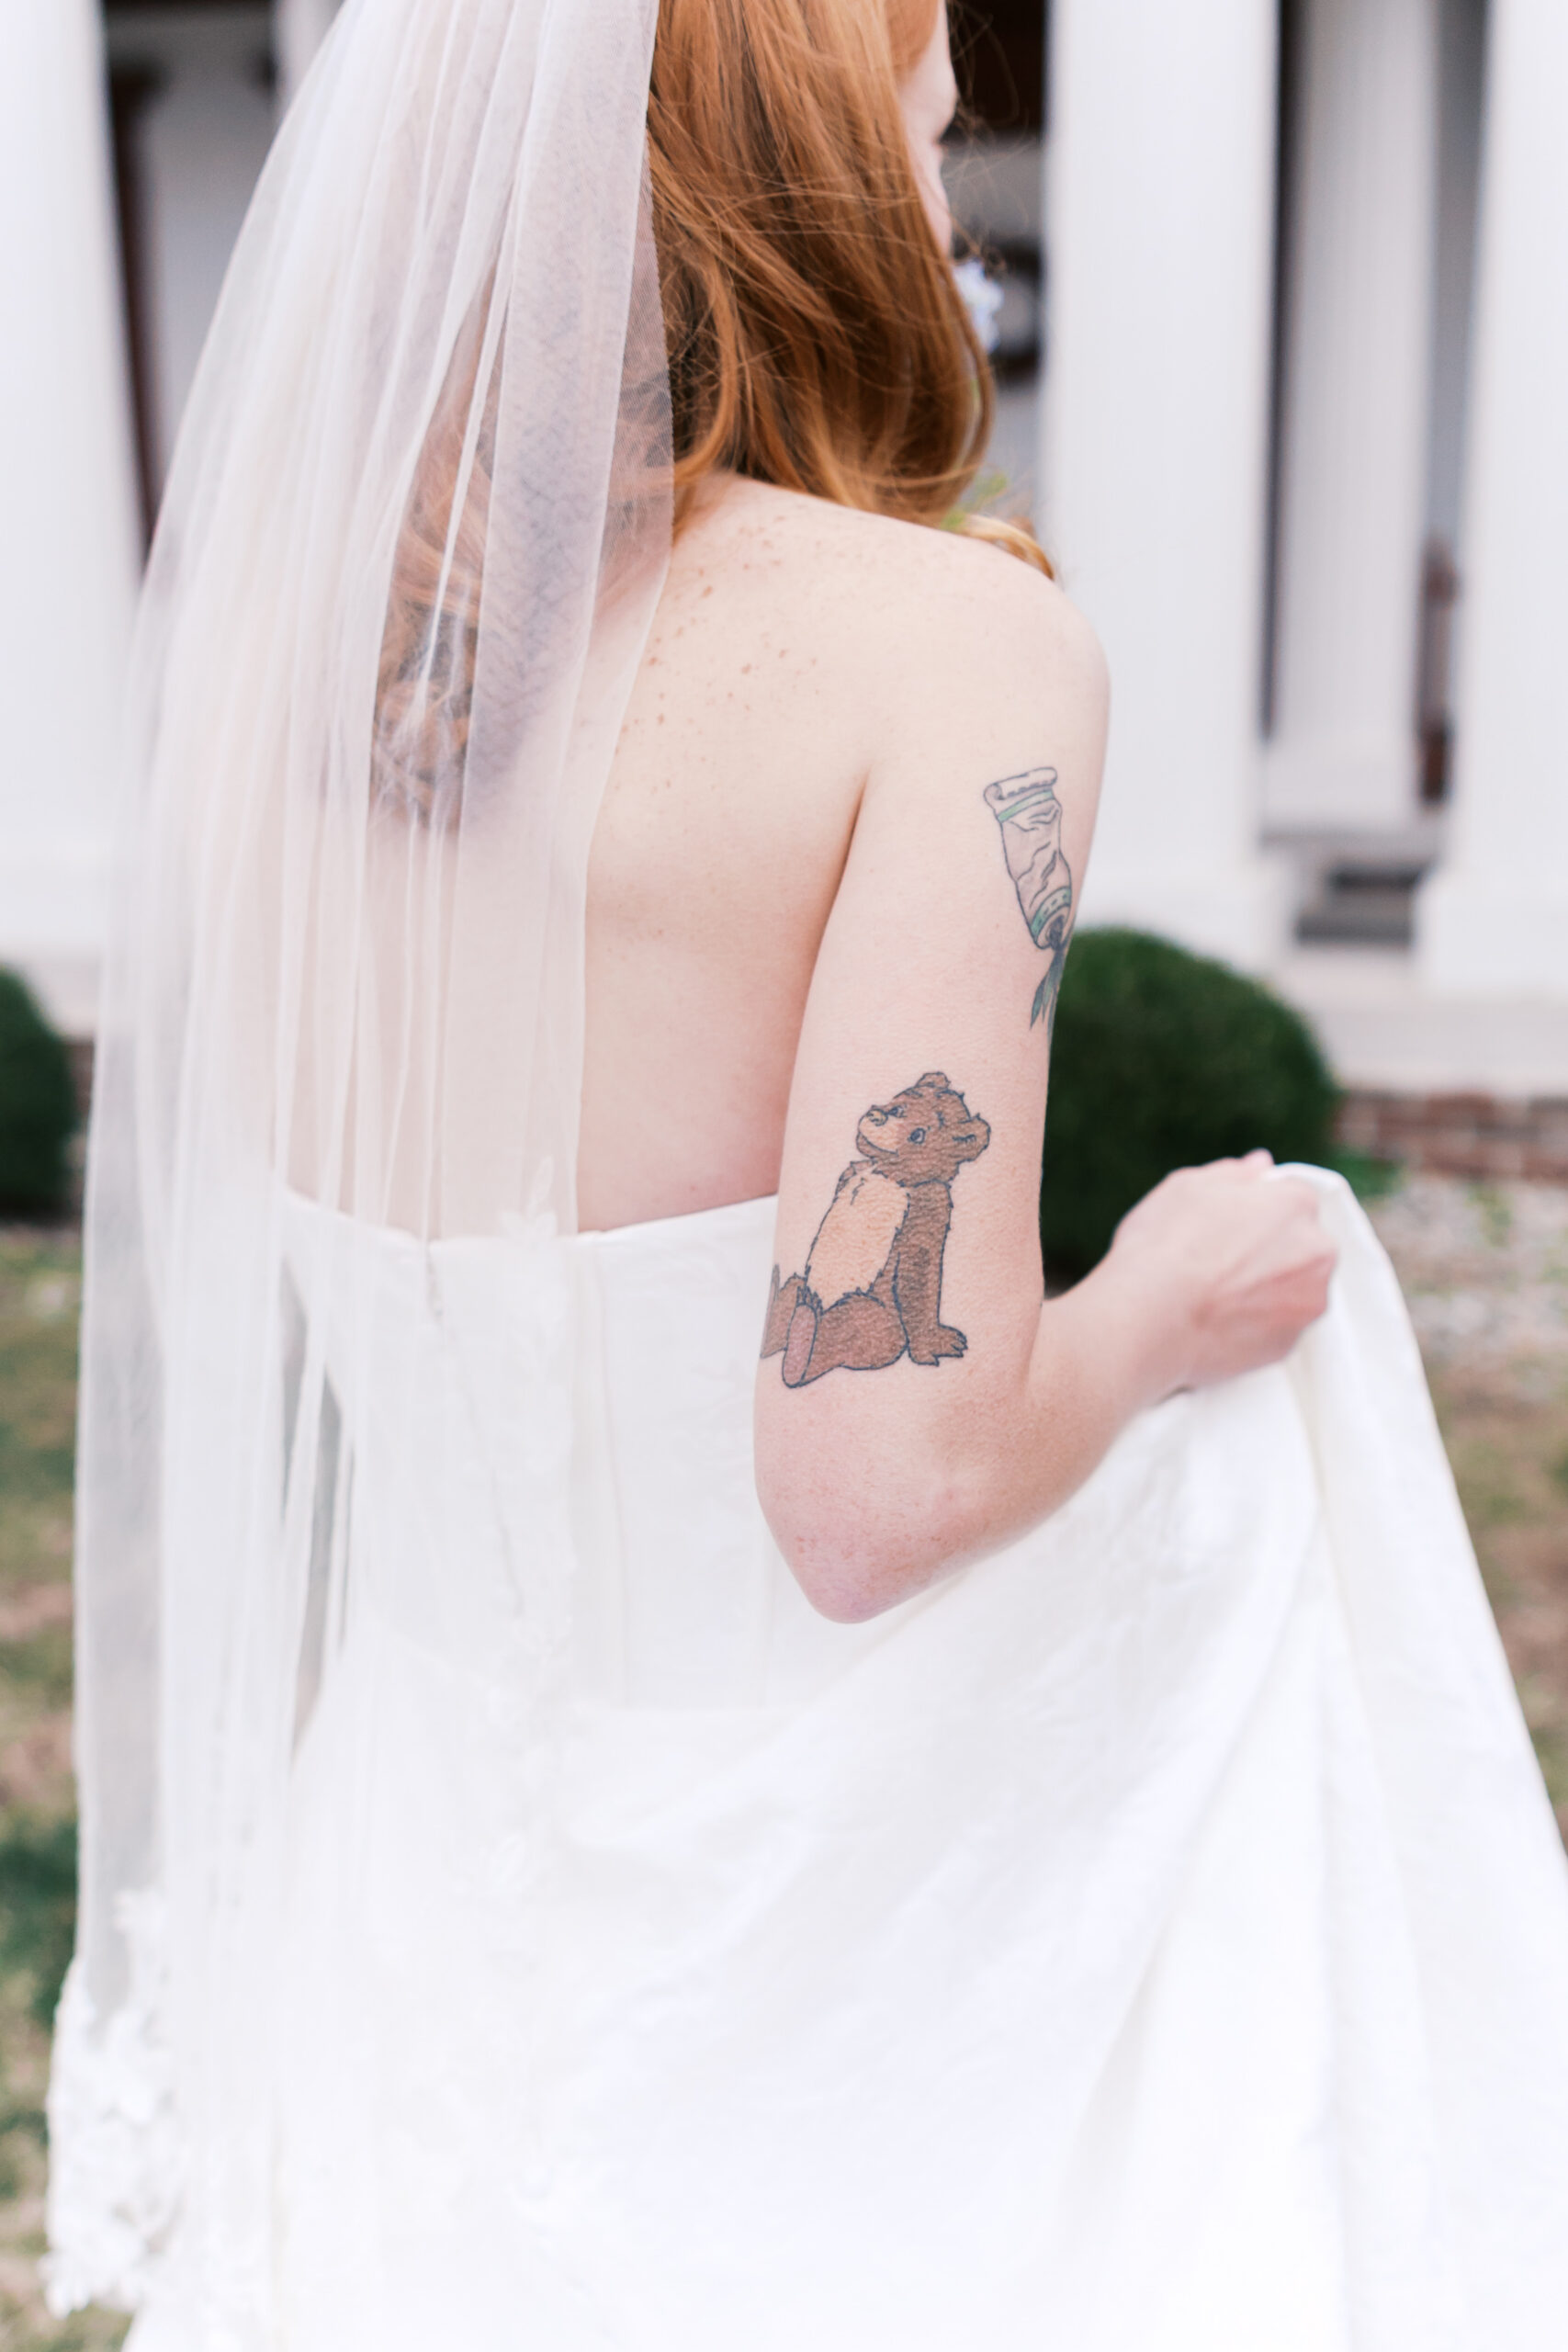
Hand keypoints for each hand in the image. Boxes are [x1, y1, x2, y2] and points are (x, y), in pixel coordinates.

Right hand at [1106, 1152, 1337, 1398]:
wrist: (1147, 1320)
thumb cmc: (1163, 1244)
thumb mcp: (1187, 1187)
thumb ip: (1234, 1174)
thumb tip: (1260, 1165)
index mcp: (1297, 1204)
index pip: (1291, 1199)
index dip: (1255, 1211)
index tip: (1225, 1226)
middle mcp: (1317, 1252)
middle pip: (1301, 1246)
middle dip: (1271, 1251)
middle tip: (1219, 1262)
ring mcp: (1307, 1303)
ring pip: (1293, 1290)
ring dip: (1268, 1290)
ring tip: (1216, 1296)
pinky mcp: (1288, 1346)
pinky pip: (1276, 1328)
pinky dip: (1254, 1326)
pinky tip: (1217, 1322)